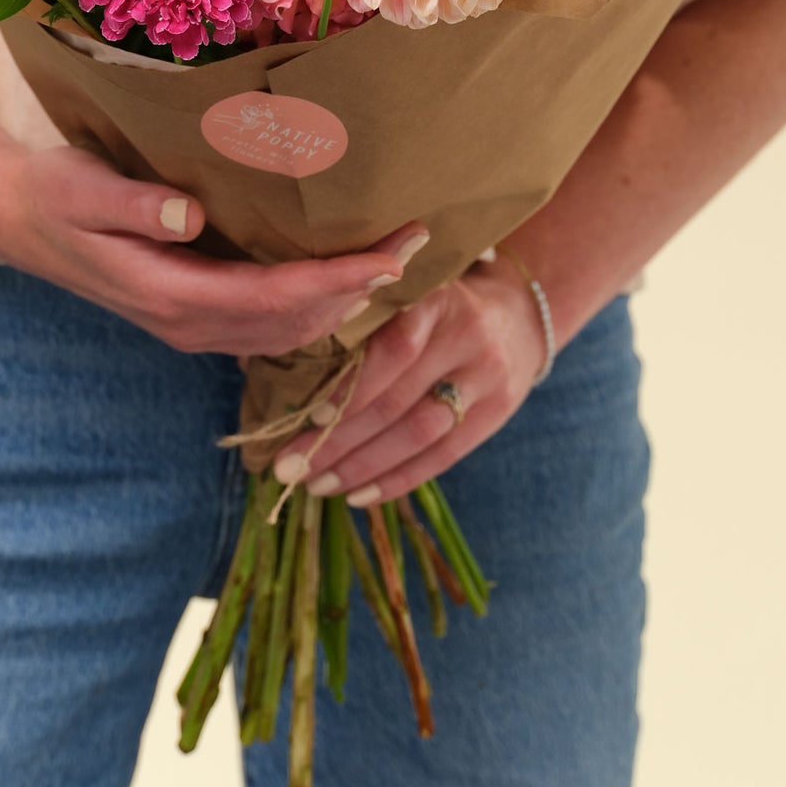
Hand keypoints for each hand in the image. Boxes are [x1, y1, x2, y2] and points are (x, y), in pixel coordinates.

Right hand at [0, 144, 429, 357]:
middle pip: (293, 323)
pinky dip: (315, 306)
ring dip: (344, 302)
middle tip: (418, 247)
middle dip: (359, 291)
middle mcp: (187, 323)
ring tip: (396, 263)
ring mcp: (190, 326)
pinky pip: (268, 323)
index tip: (390, 257)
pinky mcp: (192, 313)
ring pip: (286, 331)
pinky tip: (342, 280)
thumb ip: (134, 203)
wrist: (17, 220)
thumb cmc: (54, 194)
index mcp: (170, 295)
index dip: (337, 281)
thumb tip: (190, 213)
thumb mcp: (83, 188)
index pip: (274, 297)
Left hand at [268, 263, 545, 504]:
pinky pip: (443, 457)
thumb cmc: (431, 305)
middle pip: (398, 400)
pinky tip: (358, 495)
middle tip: (291, 468)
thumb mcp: (405, 291)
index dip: (350, 387)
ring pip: (419, 434)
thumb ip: (359, 315)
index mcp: (434, 298)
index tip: (309, 416)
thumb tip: (269, 359)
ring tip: (318, 486)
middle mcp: (466, 336)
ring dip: (363, 466)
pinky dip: (397, 480)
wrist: (516, 316)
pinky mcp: (498, 413)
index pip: (392, 349)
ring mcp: (488, 377)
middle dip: (339, 439)